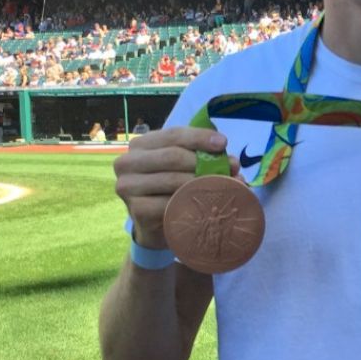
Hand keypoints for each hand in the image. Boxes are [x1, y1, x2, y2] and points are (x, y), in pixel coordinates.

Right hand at [113, 127, 237, 249]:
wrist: (154, 224)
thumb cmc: (170, 188)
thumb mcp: (183, 165)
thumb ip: (203, 157)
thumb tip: (233, 162)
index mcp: (140, 145)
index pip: (172, 134)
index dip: (199, 137)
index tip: (223, 143)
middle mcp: (127, 162)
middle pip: (172, 156)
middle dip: (203, 161)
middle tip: (230, 168)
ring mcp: (128, 186)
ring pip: (172, 180)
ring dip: (202, 182)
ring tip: (225, 186)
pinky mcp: (136, 209)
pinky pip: (169, 203)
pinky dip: (191, 202)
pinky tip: (205, 204)